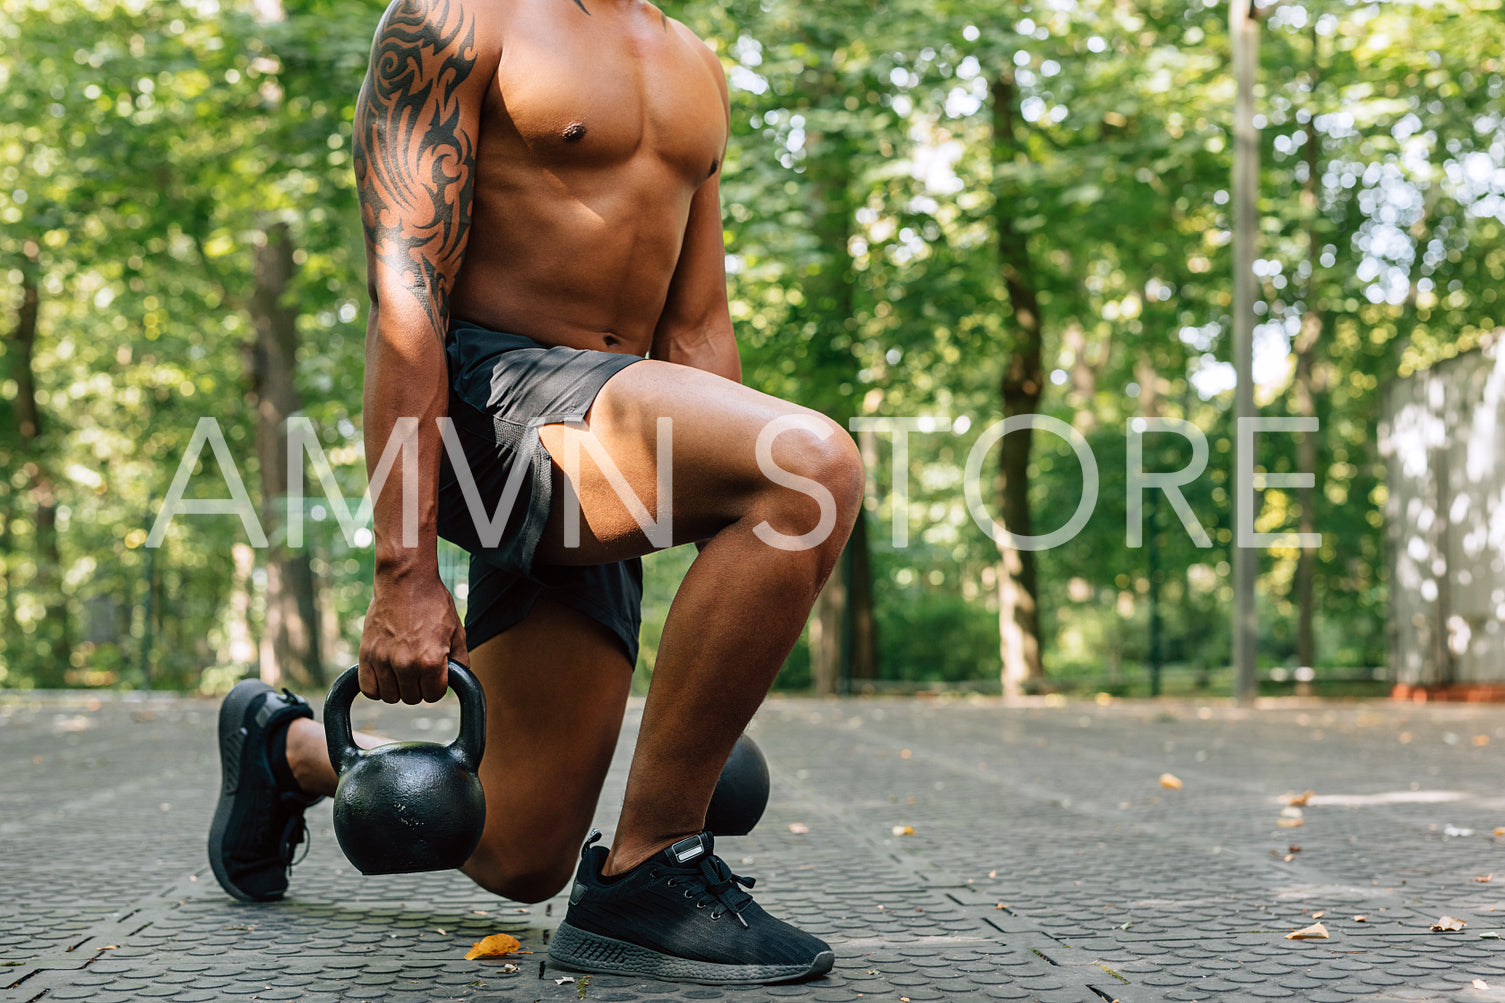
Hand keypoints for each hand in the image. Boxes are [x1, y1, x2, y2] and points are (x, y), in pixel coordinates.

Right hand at [358, 572, 469, 703]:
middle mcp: (406, 664)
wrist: (405, 581)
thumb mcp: (458, 632)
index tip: (435, 673)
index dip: (437, 685)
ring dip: (398, 687)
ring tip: (403, 669)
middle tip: (419, 667)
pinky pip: (369, 689)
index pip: (434, 696)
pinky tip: (385, 675)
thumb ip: (460, 662)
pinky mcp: (366, 655)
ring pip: (390, 696)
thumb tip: (458, 683)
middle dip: (419, 686)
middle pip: (412, 698)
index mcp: (431, 661)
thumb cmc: (433, 604)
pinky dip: (377, 687)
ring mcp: (383, 661)